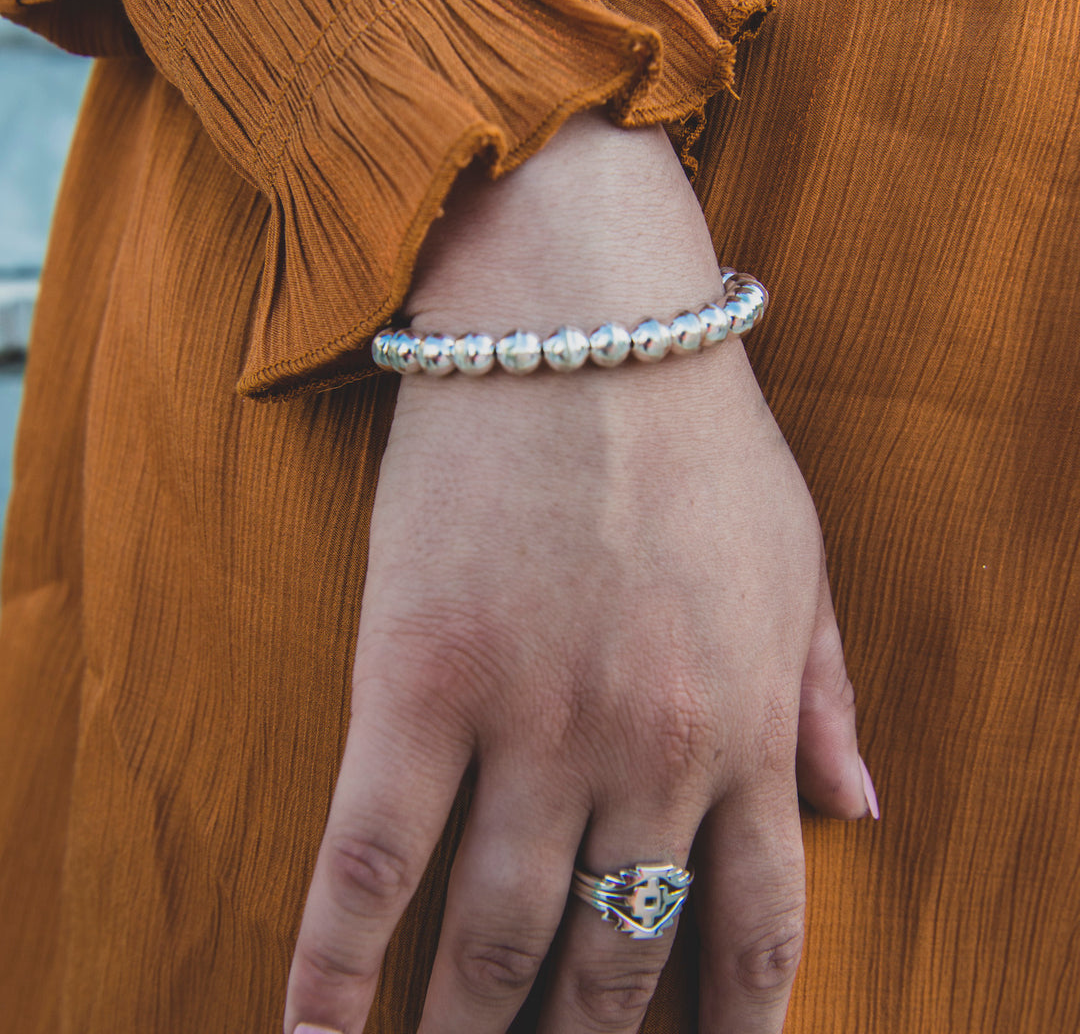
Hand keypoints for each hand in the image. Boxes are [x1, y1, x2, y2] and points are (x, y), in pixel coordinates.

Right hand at [284, 111, 874, 1033]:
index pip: (754, 929)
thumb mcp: (799, 557)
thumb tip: (867, 814)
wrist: (583, 316)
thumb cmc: (695, 426)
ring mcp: (528, 724)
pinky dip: (337, 972)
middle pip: (618, 956)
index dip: (732, 1026)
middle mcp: (646, 751)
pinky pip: (370, 864)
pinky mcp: (414, 682)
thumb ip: (829, 693)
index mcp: (746, 724)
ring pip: (495, 938)